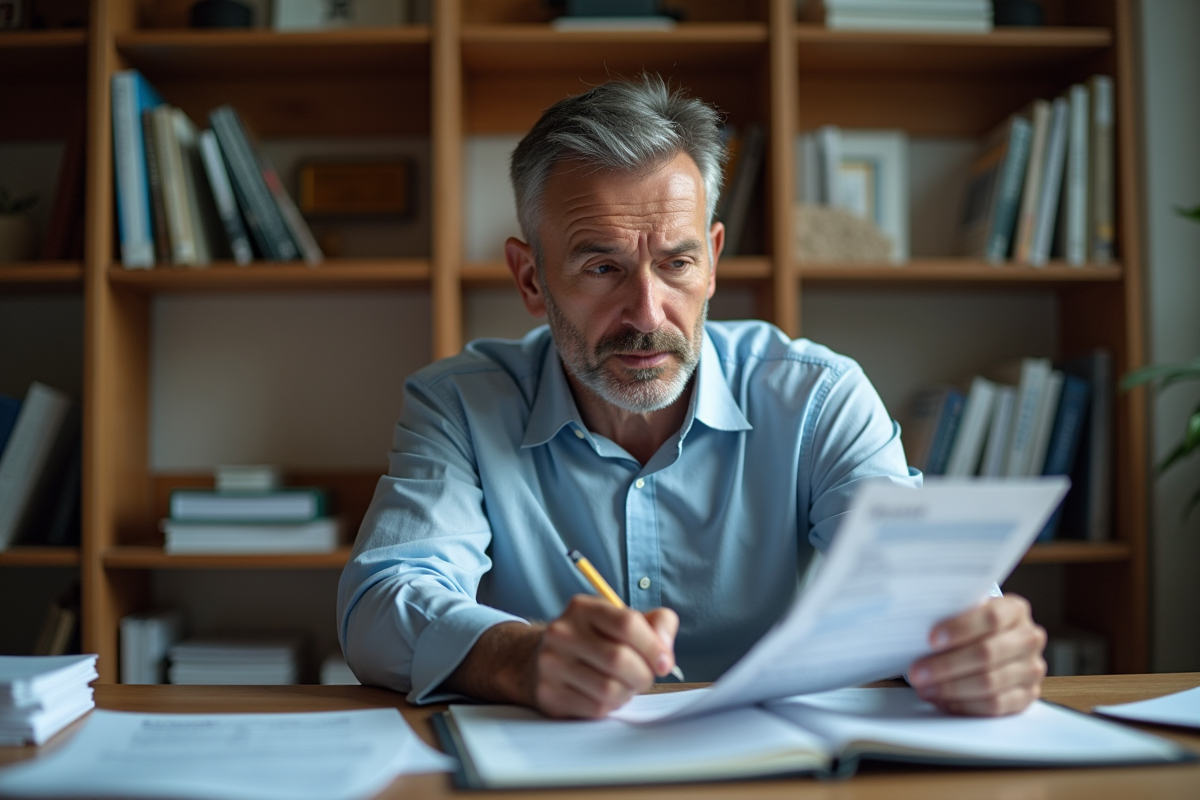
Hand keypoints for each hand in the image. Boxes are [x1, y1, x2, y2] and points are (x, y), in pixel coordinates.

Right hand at [534, 595, 678, 718]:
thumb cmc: (596, 640)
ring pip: (609, 688)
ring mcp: (551, 663)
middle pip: (619, 658)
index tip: (664, 663)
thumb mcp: (624, 620)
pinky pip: (595, 708)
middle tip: (644, 678)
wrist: (541, 660)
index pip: (627, 623)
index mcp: (583, 608)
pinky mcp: (548, 693)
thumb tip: (664, 657)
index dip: (653, 646)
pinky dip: (610, 706)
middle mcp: (562, 632)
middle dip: (643, 675)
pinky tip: (605, 697)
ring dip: (627, 693)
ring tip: (624, 686)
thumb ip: (658, 625)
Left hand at [908, 594, 1046, 715]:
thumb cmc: (969, 625)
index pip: (991, 617)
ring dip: (952, 688)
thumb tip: (913, 624)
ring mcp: (1031, 669)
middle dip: (947, 665)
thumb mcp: (963, 611)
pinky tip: (943, 700)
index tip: (931, 639)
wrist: (992, 642)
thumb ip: (948, 613)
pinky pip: (996, 705)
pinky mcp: (1026, 696)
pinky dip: (965, 704)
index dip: (960, 628)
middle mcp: (1029, 638)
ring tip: (925, 688)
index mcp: (1015, 610)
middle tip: (917, 672)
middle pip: (987, 653)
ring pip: (990, 682)